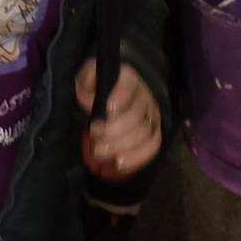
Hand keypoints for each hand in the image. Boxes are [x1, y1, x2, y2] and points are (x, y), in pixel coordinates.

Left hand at [74, 59, 161, 177]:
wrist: (115, 93)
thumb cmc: (98, 85)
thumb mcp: (87, 77)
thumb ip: (86, 83)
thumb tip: (90, 99)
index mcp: (128, 78)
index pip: (129, 85)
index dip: (120, 97)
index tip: (106, 109)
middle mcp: (144, 97)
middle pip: (136, 116)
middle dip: (113, 129)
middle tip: (93, 133)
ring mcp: (151, 116)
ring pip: (144, 134)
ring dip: (121, 146)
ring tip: (99, 151)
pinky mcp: (153, 133)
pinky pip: (152, 147)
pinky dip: (136, 158)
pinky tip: (119, 163)